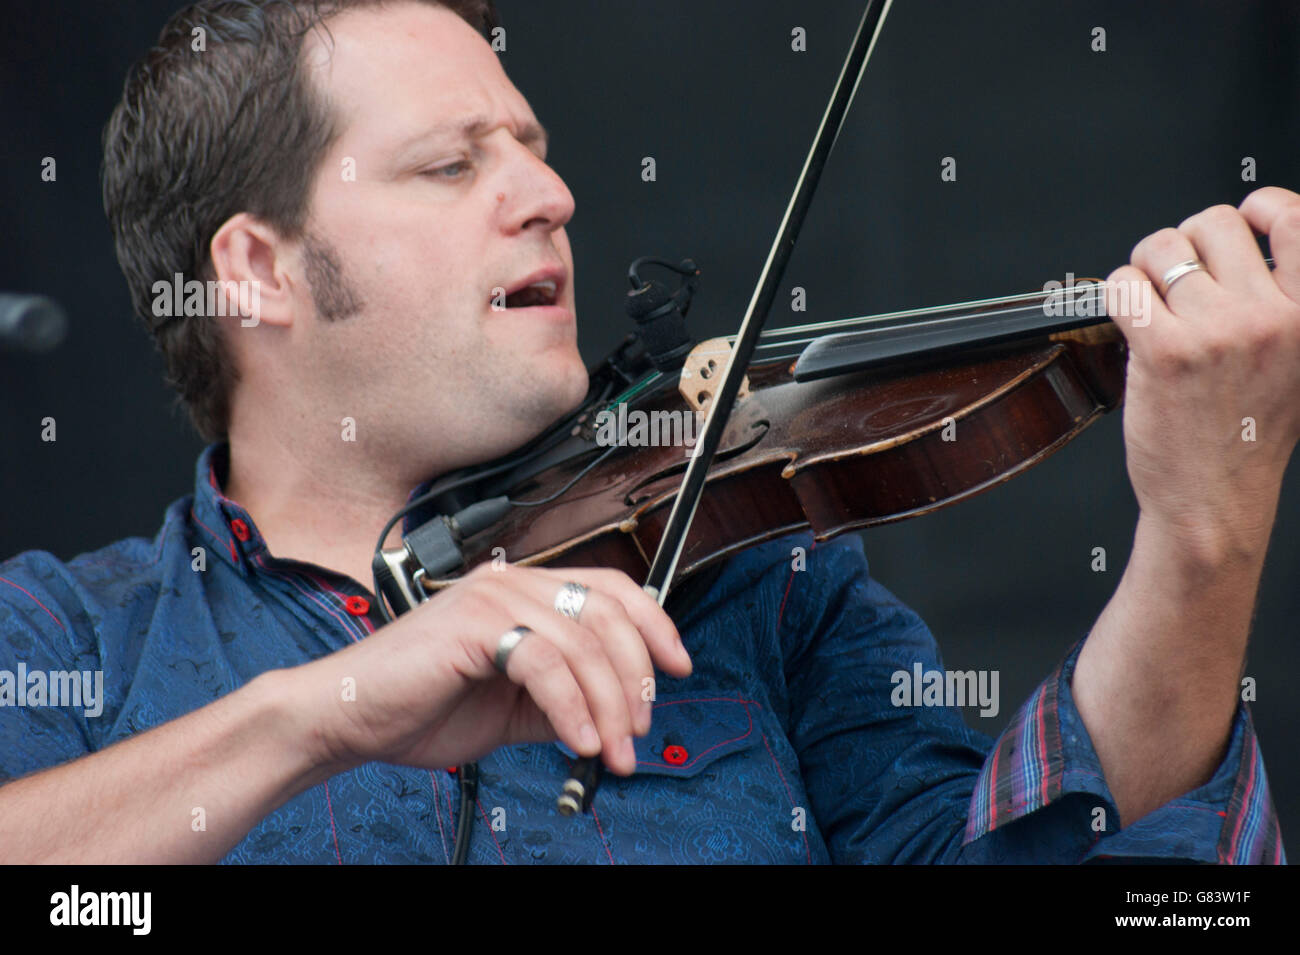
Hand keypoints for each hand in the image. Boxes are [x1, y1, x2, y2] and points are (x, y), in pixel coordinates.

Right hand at [294, 563, 690, 776]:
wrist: (349, 716)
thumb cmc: (420, 706)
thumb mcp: (513, 706)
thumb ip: (563, 698)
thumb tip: (619, 716)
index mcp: (524, 592)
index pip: (611, 590)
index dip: (654, 625)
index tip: (677, 669)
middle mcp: (512, 583)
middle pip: (609, 615)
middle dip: (636, 681)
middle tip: (639, 732)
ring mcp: (493, 598)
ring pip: (584, 645)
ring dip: (610, 707)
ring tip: (611, 752)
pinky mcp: (475, 625)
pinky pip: (546, 665)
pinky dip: (573, 709)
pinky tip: (579, 741)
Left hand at [1104, 186, 1299, 562]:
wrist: (1213, 502)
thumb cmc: (1249, 436)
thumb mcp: (1298, 361)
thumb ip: (1284, 303)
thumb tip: (1254, 241)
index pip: (1292, 218)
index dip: (1256, 208)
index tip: (1242, 219)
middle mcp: (1269, 317)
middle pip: (1214, 223)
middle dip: (1187, 243)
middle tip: (1178, 279)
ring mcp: (1215, 331)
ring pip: (1162, 249)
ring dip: (1146, 270)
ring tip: (1152, 304)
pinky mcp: (1162, 350)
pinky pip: (1124, 284)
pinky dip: (1117, 292)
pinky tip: (1129, 319)